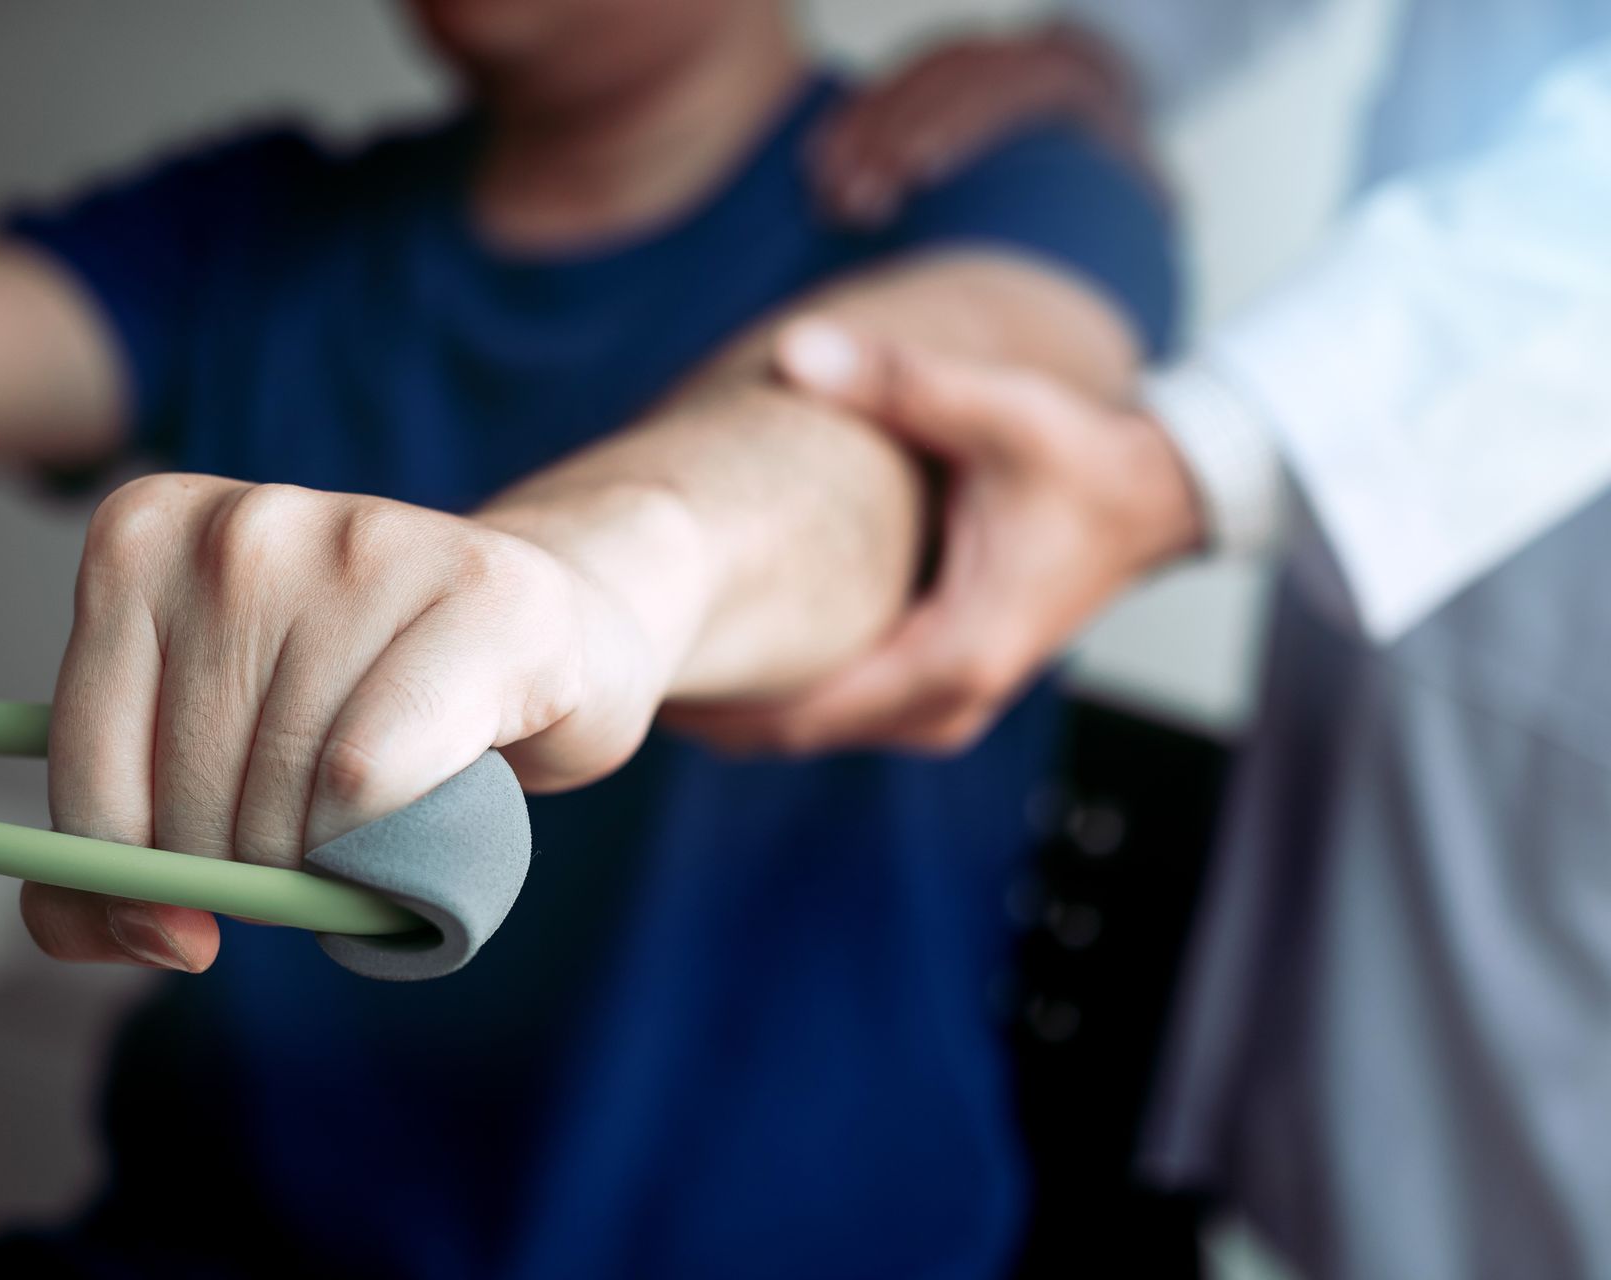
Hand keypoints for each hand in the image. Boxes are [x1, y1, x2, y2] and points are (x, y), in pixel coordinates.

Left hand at [22, 474, 671, 971]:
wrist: (554, 620)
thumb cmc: (372, 695)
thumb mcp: (213, 740)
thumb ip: (127, 843)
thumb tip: (145, 932)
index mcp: (141, 538)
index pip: (88, 775)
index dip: (131, 882)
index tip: (184, 914)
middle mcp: (240, 527)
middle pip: (192, 799)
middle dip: (246, 874)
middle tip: (309, 854)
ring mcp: (359, 542)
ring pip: (286, 797)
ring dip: (328, 864)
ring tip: (375, 820)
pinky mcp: (474, 590)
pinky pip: (373, 777)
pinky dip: (387, 840)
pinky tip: (425, 805)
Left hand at [661, 320, 1202, 755]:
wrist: (1150, 500)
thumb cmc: (1078, 461)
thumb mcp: (994, 413)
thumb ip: (897, 382)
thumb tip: (799, 349)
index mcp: (950, 655)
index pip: (802, 716)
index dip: (716, 710)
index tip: (636, 687)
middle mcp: (945, 701)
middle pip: (793, 735)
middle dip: (709, 711)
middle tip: (615, 672)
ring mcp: (944, 705)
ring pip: (814, 728)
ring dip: (739, 706)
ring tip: (649, 662)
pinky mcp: (941, 688)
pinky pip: (840, 708)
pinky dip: (780, 692)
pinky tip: (722, 652)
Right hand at [812, 22, 1151, 227]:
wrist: (1085, 100)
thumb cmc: (1104, 166)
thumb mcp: (1137, 184)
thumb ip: (1136, 211)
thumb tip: (1134, 255)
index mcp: (1060, 80)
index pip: (1004, 90)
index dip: (957, 125)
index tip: (920, 170)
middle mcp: (1004, 57)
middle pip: (940, 87)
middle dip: (892, 140)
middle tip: (859, 203)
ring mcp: (958, 60)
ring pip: (902, 85)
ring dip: (860, 138)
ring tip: (830, 199)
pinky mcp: (921, 75)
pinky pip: (875, 90)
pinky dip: (845, 126)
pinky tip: (817, 167)